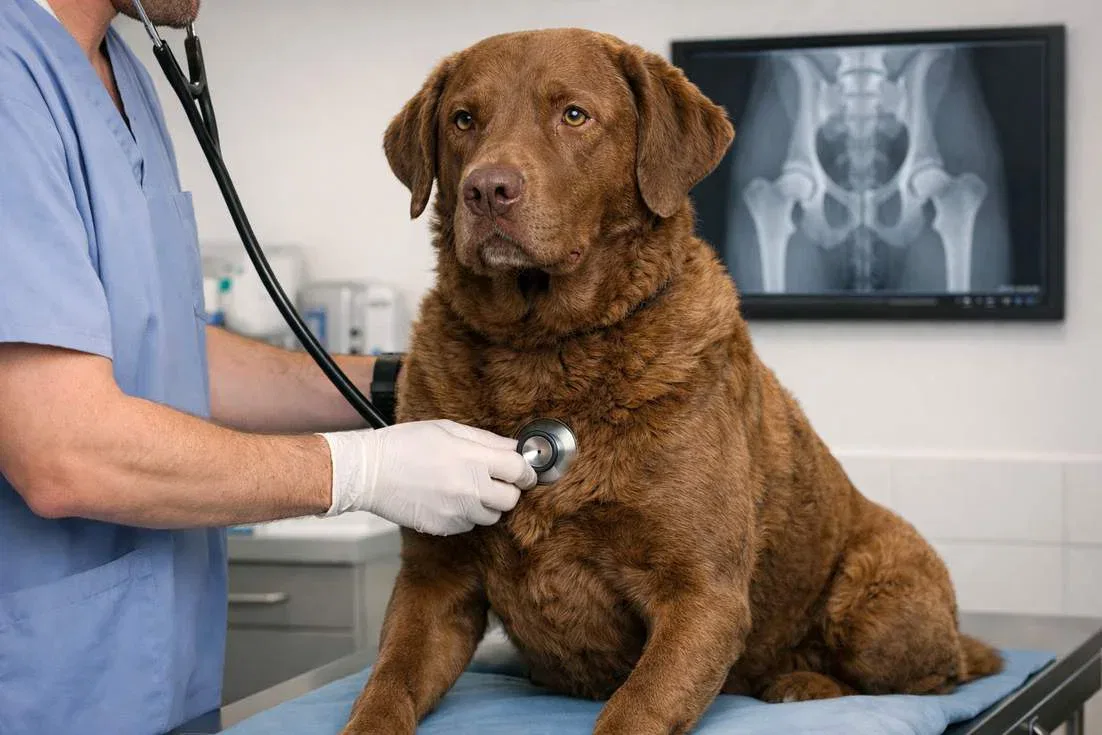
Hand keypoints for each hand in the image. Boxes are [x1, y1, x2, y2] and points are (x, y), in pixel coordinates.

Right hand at [319, 420, 536, 534]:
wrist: (368, 473)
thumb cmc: (405, 444)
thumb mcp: (448, 429)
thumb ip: (485, 440)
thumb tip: (514, 448)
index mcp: (472, 459)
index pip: (519, 470)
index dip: (526, 470)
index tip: (523, 470)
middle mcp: (469, 489)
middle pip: (511, 499)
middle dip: (508, 489)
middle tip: (496, 479)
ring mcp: (457, 511)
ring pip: (492, 516)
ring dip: (487, 504)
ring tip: (467, 489)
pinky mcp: (444, 527)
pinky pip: (469, 525)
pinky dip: (466, 515)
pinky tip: (449, 499)